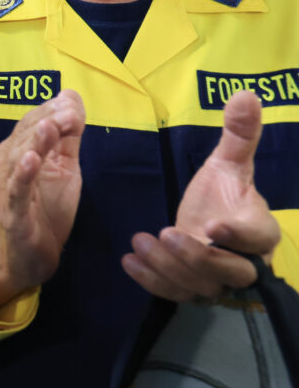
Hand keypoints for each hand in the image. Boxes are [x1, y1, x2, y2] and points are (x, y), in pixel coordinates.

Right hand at [0, 90, 85, 314]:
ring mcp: (7, 189)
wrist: (30, 258)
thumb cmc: (46, 210)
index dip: (51, 110)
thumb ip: (68, 137)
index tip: (73, 104)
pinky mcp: (13, 213)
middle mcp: (6, 165)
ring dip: (35, 140)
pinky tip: (31, 160)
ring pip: (18, 158)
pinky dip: (23, 175)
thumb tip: (71, 97)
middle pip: (24, 135)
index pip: (32, 123)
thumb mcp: (64, 169)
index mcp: (17, 152)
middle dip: (47, 120)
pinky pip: (16, 191)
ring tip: (50, 126)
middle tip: (68, 111)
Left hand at [122, 90, 277, 300]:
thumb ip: (238, 134)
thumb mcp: (227, 163)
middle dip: (196, 256)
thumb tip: (246, 94)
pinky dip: (153, 282)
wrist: (207, 222)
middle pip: (230, 271)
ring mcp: (215, 279)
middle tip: (165, 232)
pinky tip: (129, 262)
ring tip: (139, 242)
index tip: (213, 224)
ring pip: (199, 286)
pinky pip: (176, 294)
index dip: (239, 234)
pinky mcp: (191, 287)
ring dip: (168, 268)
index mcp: (257, 228)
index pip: (258, 236)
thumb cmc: (221, 194)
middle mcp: (241, 259)